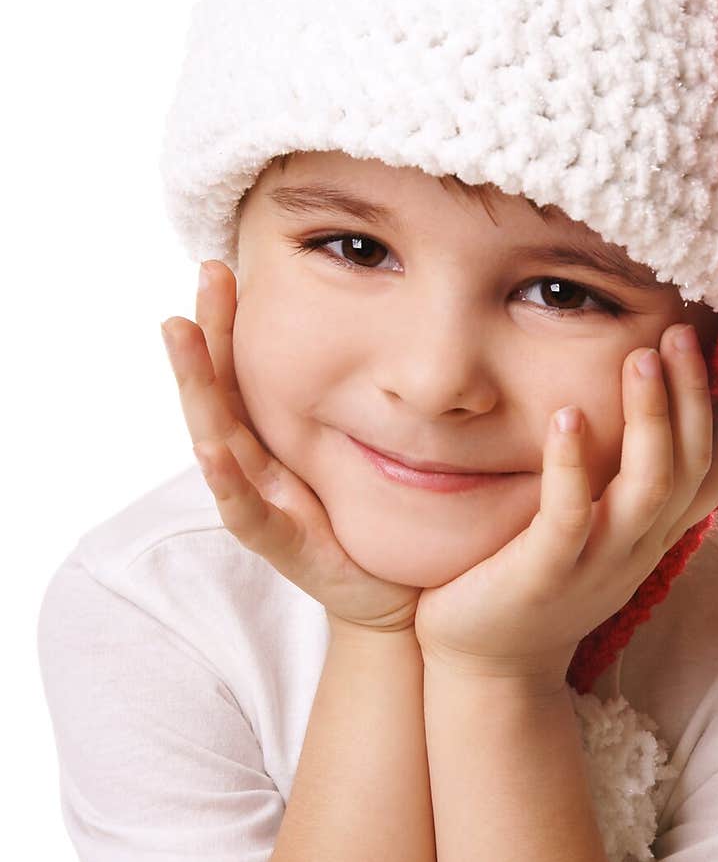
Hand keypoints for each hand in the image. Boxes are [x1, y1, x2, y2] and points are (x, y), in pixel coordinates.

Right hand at [161, 260, 420, 633]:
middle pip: (222, 390)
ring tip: (178, 331)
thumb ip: (367, 394)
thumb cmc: (375, 517)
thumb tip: (392, 324)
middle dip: (208, 331)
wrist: (396, 596)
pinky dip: (225, 478)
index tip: (224, 266)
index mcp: (275, 438)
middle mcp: (259, 464)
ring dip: (197, 384)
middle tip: (206, 271)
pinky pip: (245, 509)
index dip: (229, 320)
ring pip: (218, 435)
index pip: (243, 369)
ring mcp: (263, 502)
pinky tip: (212, 446)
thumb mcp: (366, 443)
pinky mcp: (281, 544)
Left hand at [414, 324, 717, 691]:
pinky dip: (572, 464)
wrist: (488, 667)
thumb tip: (641, 415)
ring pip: (649, 485)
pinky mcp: (545, 572)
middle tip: (679, 332)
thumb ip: (624, 484)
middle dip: (693, 395)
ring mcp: (597, 561)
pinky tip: (567, 415)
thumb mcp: (599, 531)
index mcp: (653, 532)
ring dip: (650, 417)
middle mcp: (639, 545)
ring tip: (640, 357)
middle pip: (691, 465)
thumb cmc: (537, 580)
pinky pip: (570, 514)